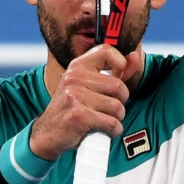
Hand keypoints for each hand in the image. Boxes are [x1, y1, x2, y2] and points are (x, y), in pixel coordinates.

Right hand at [29, 45, 141, 160]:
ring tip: (104, 119)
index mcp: (78, 66)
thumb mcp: (88, 85)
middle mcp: (74, 77)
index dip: (120, 63)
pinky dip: (114, 130)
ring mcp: (75, 96)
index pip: (106, 50)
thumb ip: (115, 71)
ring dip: (117, 118)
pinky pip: (112, 123)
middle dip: (120, 101)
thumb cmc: (73, 108)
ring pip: (117, 107)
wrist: (48, 133)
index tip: (119, 77)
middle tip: (109, 108)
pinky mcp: (79, 116)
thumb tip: (136, 56)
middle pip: (118, 86)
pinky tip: (104, 130)